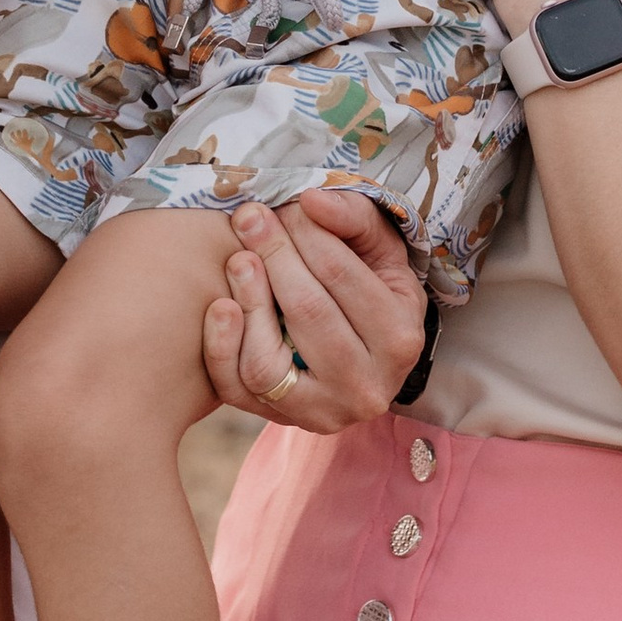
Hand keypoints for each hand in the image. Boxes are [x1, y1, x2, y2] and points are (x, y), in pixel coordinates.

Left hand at [202, 191, 428, 430]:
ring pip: (267, 361)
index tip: (286, 203)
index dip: (305, 230)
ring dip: (247, 300)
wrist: (360, 357)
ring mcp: (323, 412)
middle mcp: (367, 386)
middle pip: (306, 311)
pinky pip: (237, 388)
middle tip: (251, 217)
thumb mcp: (379, 252)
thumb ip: (353, 217)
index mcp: (400, 338)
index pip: (341, 273)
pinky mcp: (281, 421)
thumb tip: (311, 199)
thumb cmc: (368, 291)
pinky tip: (220, 306)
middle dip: (273, 253)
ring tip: (239, 259)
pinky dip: (220, 347)